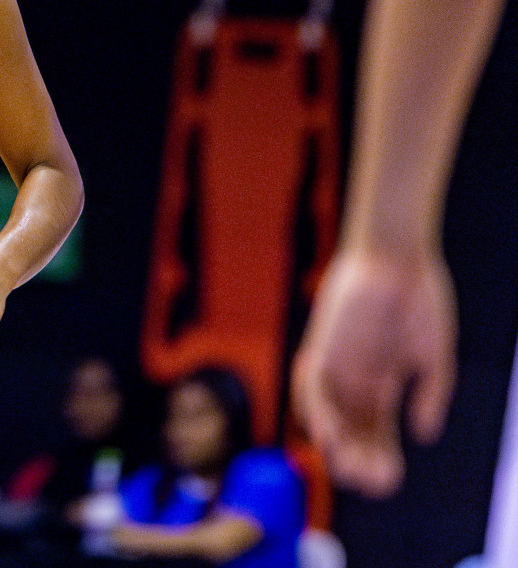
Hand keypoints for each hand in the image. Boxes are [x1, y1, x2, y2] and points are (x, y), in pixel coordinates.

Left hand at [291, 246, 456, 496]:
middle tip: (372, 484)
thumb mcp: (432, 357)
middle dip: (359, 460)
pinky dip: (317, 412)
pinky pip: (309, 386)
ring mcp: (336, 363)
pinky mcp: (321, 345)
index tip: (391, 481)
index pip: (376, 431)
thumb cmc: (419, 298)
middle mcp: (354, 378)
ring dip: (335, 445)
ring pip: (326, 416)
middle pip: (350, 430)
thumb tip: (423, 436)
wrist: (399, 257)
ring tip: (350, 471)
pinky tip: (328, 437)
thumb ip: (429, 395)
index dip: (381, 457)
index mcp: (382, 382)